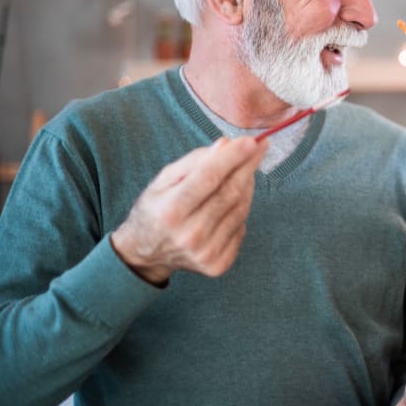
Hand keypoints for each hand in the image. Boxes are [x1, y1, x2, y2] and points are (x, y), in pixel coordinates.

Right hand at [111, 136, 267, 283]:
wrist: (145, 254)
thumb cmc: (156, 209)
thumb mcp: (164, 180)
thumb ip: (195, 161)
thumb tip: (226, 144)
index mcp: (170, 211)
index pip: (209, 177)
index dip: (233, 157)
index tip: (251, 141)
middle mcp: (189, 235)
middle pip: (230, 192)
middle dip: (248, 165)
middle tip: (260, 147)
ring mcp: (206, 253)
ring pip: (241, 208)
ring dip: (247, 185)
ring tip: (245, 170)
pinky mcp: (218, 264)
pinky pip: (241, 227)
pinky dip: (241, 209)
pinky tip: (233, 200)